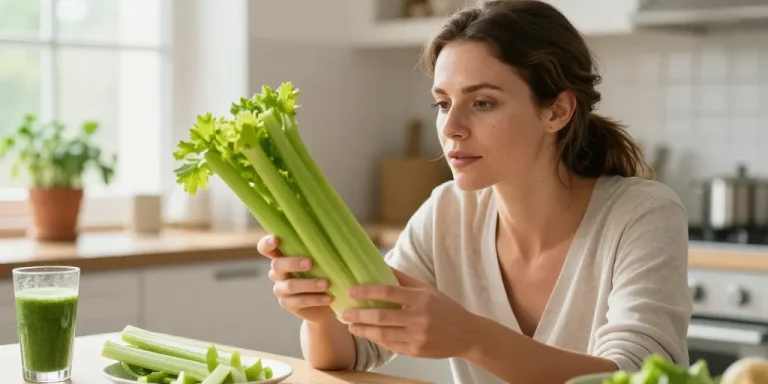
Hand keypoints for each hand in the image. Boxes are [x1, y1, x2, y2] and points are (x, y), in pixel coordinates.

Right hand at [257, 235, 334, 323]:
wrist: (325, 301)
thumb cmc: (323, 272)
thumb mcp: (320, 259)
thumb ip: (318, 249)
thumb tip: (332, 236)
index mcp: (282, 256)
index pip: (265, 248)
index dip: (266, 243)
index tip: (276, 240)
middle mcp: (277, 272)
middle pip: (277, 265)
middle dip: (293, 263)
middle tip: (310, 263)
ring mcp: (280, 288)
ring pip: (290, 285)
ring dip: (309, 284)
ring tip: (326, 284)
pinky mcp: (287, 303)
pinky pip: (298, 301)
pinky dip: (315, 299)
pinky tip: (328, 297)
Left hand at [340, 268, 477, 358]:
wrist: (467, 334)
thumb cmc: (445, 308)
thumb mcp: (427, 289)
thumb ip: (403, 279)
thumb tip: (380, 266)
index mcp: (421, 298)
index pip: (387, 292)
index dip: (367, 291)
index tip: (351, 291)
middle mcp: (419, 318)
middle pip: (381, 316)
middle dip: (358, 314)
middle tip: (344, 312)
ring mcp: (417, 337)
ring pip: (382, 334)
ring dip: (363, 330)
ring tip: (351, 326)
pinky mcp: (416, 351)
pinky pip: (390, 345)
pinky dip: (377, 340)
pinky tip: (367, 334)